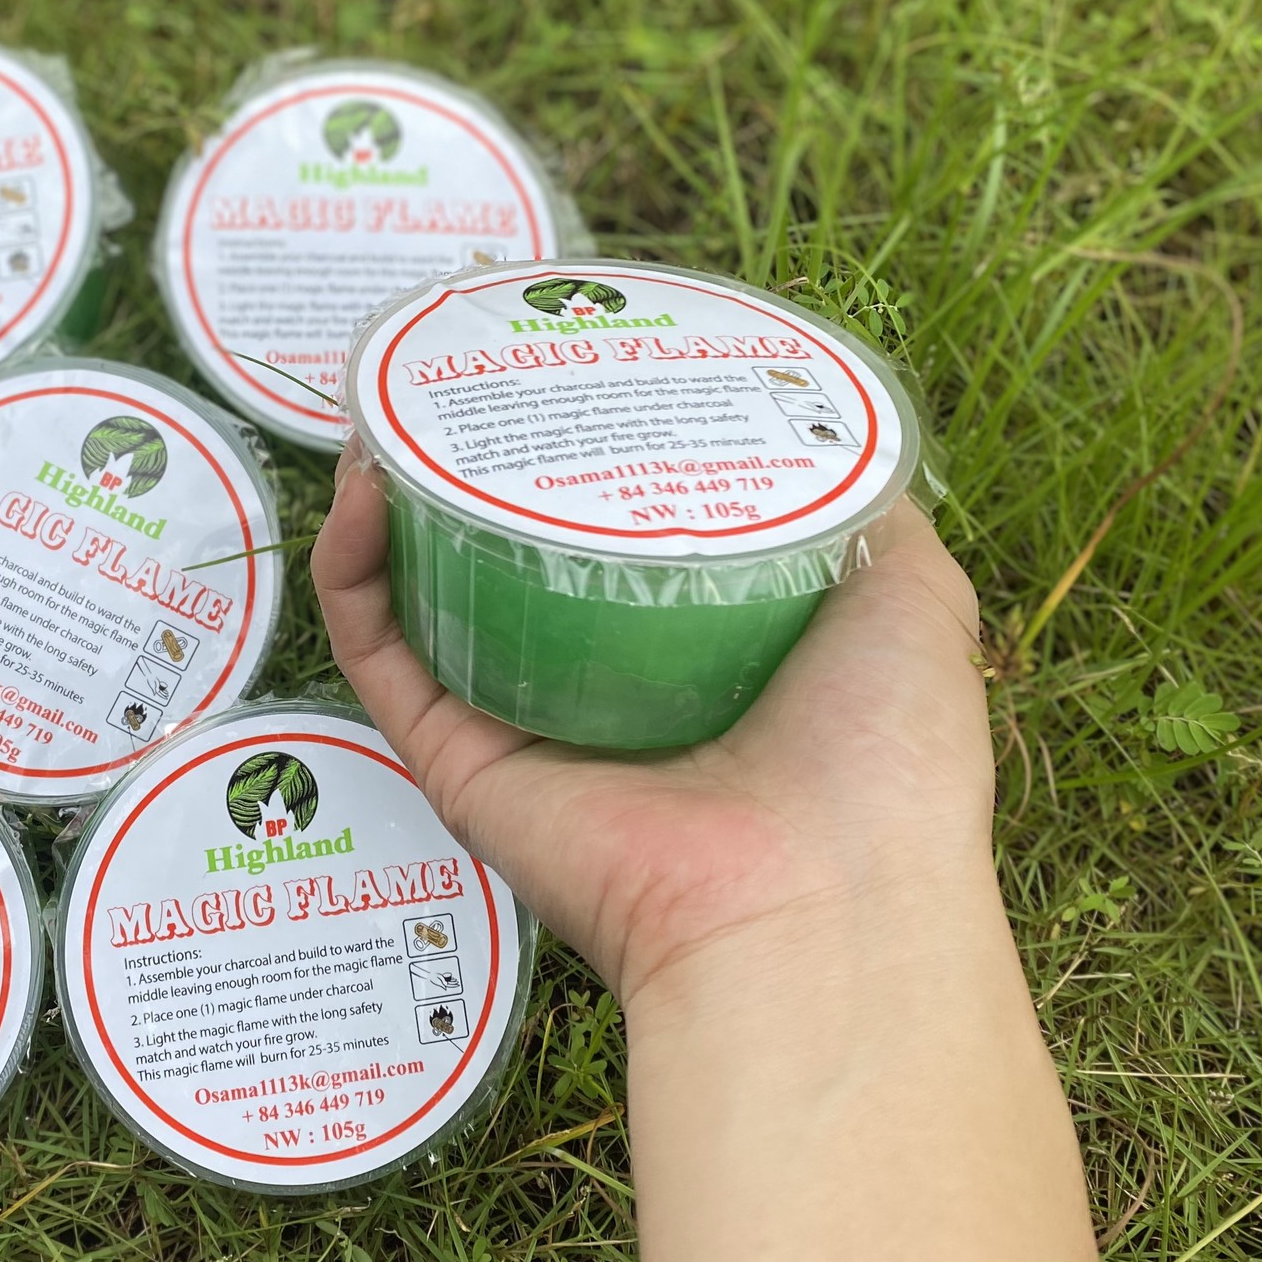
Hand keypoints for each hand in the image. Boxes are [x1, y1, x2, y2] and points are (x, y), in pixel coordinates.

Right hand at [310, 439, 993, 1005]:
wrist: (819, 900)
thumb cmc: (885, 757)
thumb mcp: (912, 596)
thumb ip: (869, 510)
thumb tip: (830, 422)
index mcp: (700, 647)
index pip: (617, 530)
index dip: (583, 443)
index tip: (561, 360)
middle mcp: (603, 683)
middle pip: (508, 553)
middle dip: (470, 460)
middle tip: (452, 371)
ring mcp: (523, 722)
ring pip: (424, 592)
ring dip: (389, 496)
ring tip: (385, 407)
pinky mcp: (456, 761)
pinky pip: (379, 652)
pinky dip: (350, 570)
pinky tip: (359, 486)